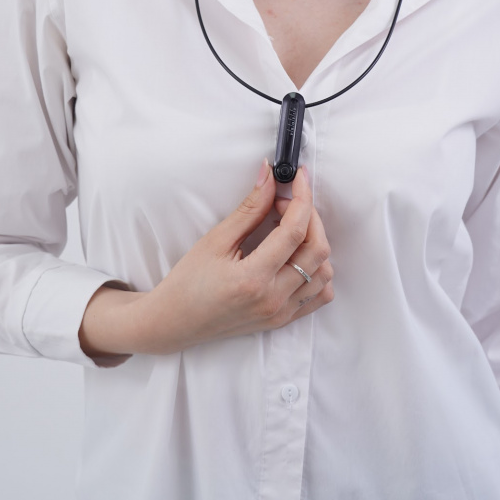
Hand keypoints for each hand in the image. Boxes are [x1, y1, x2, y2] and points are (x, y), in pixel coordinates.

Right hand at [133, 160, 333, 353]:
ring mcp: (281, 313)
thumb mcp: (215, 240)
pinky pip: (319, 295)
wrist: (175, 321)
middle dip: (309, 215)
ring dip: (315, 242)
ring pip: (324, 273)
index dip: (302, 198)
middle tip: (284, 202)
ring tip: (288, 228)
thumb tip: (269, 177)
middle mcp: (273, 300)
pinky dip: (317, 270)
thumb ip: (249, 209)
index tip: (298, 178)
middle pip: (317, 249)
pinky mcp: (283, 320)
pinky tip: (297, 255)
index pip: (295, 232)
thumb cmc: (188, 282)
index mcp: (253, 279)